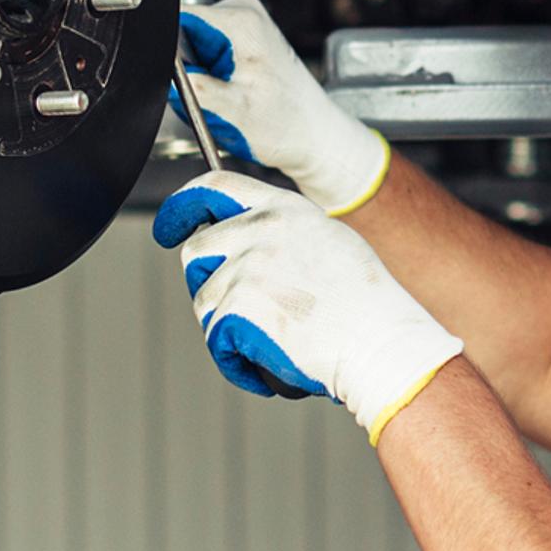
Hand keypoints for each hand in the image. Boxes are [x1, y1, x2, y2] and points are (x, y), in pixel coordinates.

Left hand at [152, 172, 462, 443]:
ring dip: (227, 327)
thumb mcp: (328, 242)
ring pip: (204, 300)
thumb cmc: (367, 305)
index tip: (169, 227)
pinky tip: (270, 363)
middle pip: (196, 250)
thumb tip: (244, 241)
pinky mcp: (236, 309)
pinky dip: (236, 360)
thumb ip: (283, 233)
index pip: (214, 187)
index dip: (182, 205)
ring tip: (270, 340)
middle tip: (236, 311)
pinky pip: (216, 339)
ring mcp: (246, 269)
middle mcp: (260, 231)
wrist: (381, 343)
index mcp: (283, 209)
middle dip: (206, 283)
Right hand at [172, 0, 392, 214]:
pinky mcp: (240, 39)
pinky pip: (202, 54)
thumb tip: (161, 73)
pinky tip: (229, 93)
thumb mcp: (232, 111)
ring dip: (196, 77)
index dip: (166, 51)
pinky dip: (207, 78)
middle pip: (180, 33)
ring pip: (188, 47)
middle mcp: (242, 12)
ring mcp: (242, 24)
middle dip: (185, 70)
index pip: (177, 17)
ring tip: (225, 98)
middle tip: (213, 97)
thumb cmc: (286, 125)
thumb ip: (194, 87)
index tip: (182, 80)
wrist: (313, 136)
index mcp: (241, 20)